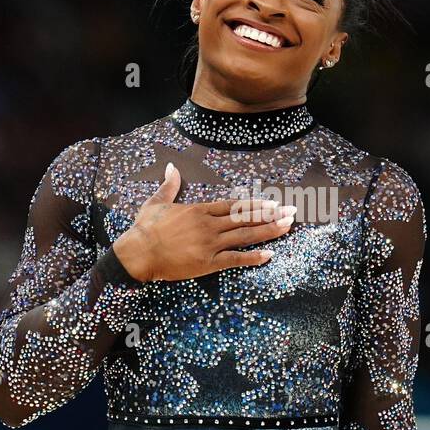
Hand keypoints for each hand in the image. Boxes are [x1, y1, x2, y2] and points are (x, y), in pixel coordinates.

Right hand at [112, 163, 294, 282]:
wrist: (138, 253)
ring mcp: (210, 244)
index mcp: (200, 209)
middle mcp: (209, 225)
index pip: (234, 205)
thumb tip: (172, 166)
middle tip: (291, 212)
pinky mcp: (208, 262)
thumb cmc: (145, 228)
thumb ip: (169, 185)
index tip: (273, 203)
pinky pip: (235, 259)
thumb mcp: (156, 202)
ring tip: (287, 227)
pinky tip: (269, 255)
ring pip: (245, 236)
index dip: (256, 204)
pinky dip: (253, 257)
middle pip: (246, 218)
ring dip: (268, 231)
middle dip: (271, 215)